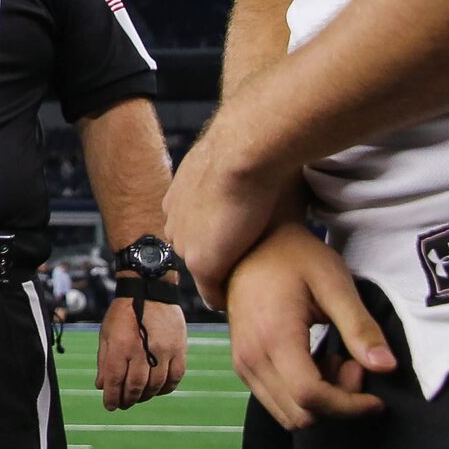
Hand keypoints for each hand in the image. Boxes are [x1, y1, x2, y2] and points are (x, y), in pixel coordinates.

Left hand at [94, 292, 188, 410]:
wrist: (150, 289)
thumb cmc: (124, 312)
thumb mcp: (106, 333)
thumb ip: (104, 360)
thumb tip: (101, 386)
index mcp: (120, 346)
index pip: (114, 380)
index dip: (111, 397)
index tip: (109, 406)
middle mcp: (142, 350)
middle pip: (135, 386)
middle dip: (127, 399)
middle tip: (123, 404)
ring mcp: (163, 350)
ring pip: (155, 385)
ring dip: (145, 396)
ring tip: (138, 397)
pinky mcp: (179, 349)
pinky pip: (175, 377)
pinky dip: (166, 388)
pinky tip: (158, 390)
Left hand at [163, 108, 295, 307]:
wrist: (244, 150)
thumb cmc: (253, 147)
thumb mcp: (240, 163)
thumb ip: (243, 176)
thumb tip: (273, 170)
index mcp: (180, 196)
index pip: (195, 227)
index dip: (218, 236)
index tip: (239, 242)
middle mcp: (176, 220)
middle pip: (196, 250)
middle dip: (219, 257)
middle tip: (250, 265)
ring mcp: (186, 244)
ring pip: (205, 270)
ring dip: (226, 276)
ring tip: (252, 285)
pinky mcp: (202, 263)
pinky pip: (212, 293)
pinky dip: (227, 299)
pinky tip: (245, 302)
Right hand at [224, 222, 397, 428]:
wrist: (250, 244)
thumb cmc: (295, 257)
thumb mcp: (335, 283)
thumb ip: (360, 327)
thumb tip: (387, 367)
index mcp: (273, 337)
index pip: (311, 397)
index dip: (349, 406)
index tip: (377, 398)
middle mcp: (250, 357)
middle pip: (300, 414)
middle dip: (338, 403)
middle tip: (355, 365)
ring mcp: (243, 363)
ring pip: (288, 414)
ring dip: (322, 402)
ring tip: (338, 361)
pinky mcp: (242, 365)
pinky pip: (277, 401)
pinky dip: (304, 395)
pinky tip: (318, 362)